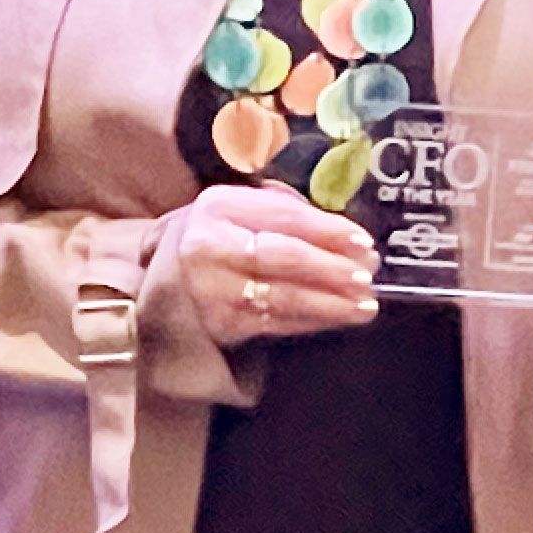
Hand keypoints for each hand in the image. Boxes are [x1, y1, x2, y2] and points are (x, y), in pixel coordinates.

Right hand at [178, 182, 379, 347]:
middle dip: (330, 268)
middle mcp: (211, 247)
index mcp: (221, 206)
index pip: (282, 217)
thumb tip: (343, 233)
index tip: (362, 240)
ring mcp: (212, 291)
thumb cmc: (218, 236)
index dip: (326, 229)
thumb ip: (286, 211)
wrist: (165, 279)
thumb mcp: (242, 208)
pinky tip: (337, 317)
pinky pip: (275, 323)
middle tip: (366, 275)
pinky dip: (311, 321)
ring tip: (364, 304)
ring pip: (281, 297)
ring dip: (328, 302)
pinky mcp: (220, 326)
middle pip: (280, 258)